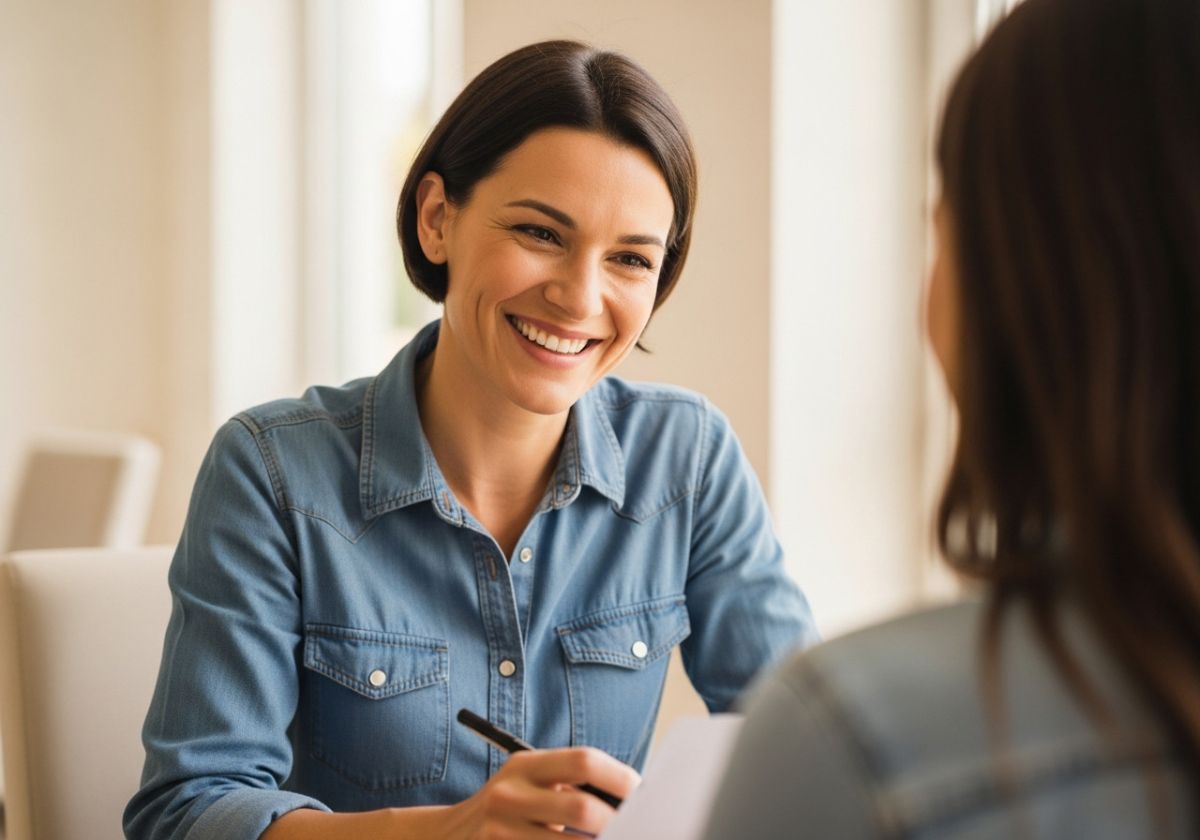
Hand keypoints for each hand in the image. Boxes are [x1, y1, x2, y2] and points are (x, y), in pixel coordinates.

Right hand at [444, 746, 640, 837]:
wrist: (445, 837)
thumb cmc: (508, 811)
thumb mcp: (530, 785)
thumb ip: (571, 787)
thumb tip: (634, 801)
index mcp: (524, 765)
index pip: (583, 760)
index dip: (620, 778)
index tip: (642, 795)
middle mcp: (509, 794)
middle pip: (582, 807)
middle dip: (617, 824)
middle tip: (638, 828)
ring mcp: (499, 831)